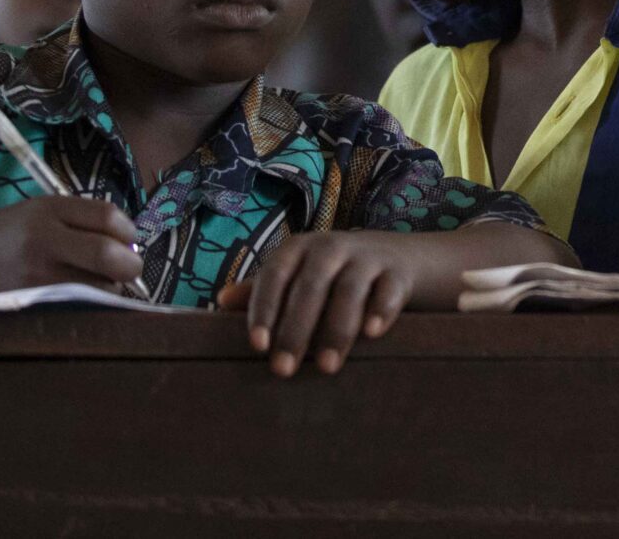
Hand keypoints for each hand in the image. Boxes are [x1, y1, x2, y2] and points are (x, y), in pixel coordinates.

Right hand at [0, 197, 143, 294]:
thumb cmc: (6, 235)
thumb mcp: (41, 212)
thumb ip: (83, 221)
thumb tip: (130, 244)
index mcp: (48, 210)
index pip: (107, 217)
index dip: (128, 231)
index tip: (128, 241)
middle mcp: (42, 240)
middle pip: (108, 255)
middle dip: (129, 265)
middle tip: (128, 269)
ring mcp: (35, 276)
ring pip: (98, 288)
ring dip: (109, 288)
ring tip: (96, 284)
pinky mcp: (28, 306)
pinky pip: (77, 308)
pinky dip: (90, 305)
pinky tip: (82, 300)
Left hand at [217, 231, 415, 377]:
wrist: (396, 257)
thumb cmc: (332, 274)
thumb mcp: (298, 275)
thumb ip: (263, 290)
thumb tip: (221, 300)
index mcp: (299, 248)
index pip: (275, 276)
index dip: (264, 309)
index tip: (257, 346)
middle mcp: (331, 247)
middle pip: (310, 287)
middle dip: (296, 330)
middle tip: (284, 370)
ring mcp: (367, 257)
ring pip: (349, 290)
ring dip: (336, 330)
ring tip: (327, 367)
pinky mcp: (397, 271)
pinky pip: (388, 290)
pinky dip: (380, 310)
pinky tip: (372, 334)